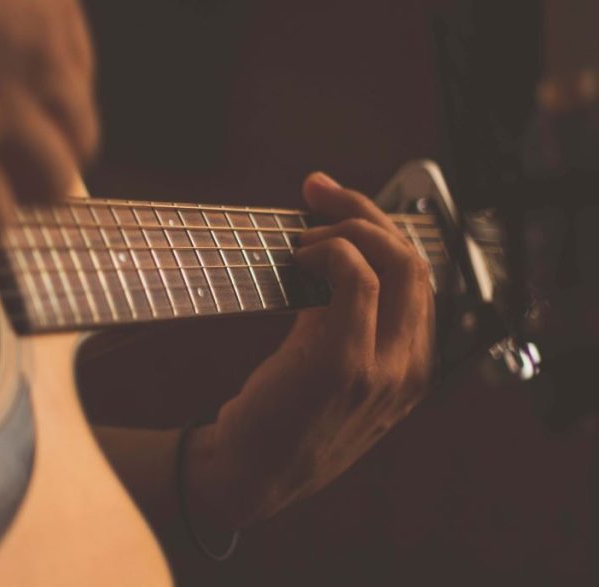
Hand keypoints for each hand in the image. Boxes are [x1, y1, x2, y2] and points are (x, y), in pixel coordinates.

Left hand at [186, 172, 434, 531]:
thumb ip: (348, 321)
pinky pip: (355, 278)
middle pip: (415, 260)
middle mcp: (410, 368)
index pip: (420, 277)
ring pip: (394, 261)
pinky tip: (298, 259)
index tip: (336, 204)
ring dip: (345, 228)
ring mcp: (382, 367)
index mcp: (414, 368)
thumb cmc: (282, 418)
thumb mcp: (335, 373)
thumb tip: (332, 251)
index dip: (381, 229)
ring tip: (302, 236)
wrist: (250, 476)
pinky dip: (328, 251)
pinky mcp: (343, 362)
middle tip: (319, 193)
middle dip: (367, 212)